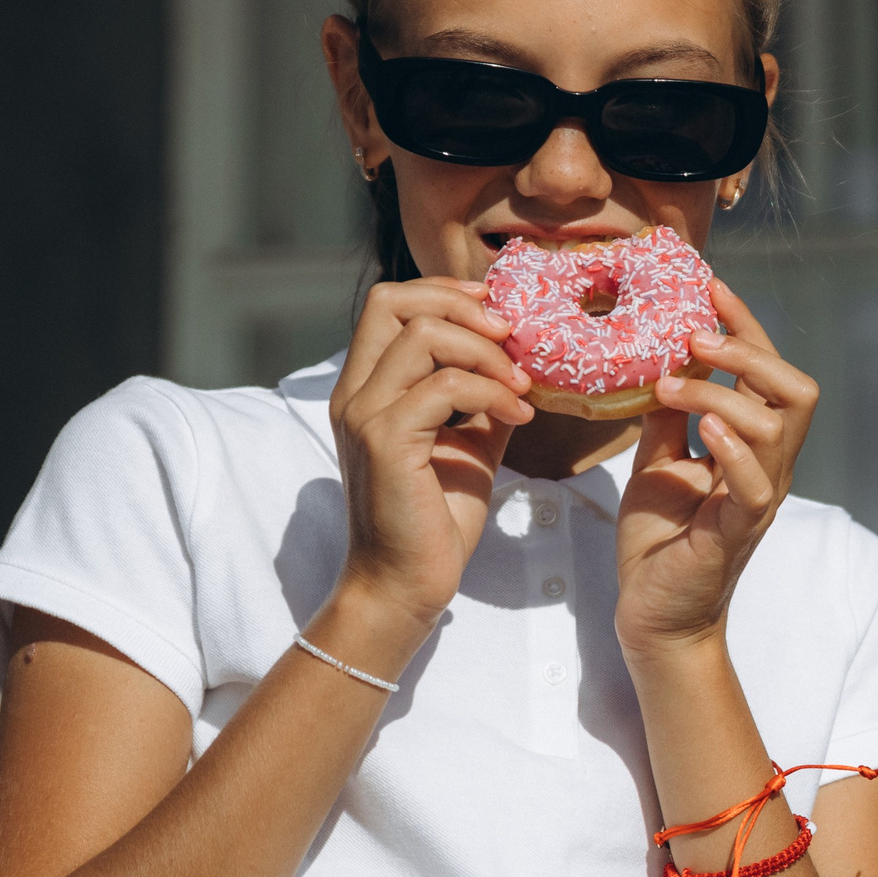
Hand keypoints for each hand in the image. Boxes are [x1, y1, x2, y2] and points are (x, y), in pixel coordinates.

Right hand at [329, 278, 535, 638]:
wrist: (407, 583)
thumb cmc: (436, 516)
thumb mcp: (468, 441)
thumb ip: (482, 396)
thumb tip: (522, 358)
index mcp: (368, 387)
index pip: (389, 303)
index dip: (445, 294)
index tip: (498, 313)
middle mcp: (355, 392)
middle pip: (393, 301)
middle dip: (464, 307)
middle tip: (513, 337)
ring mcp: (363, 413)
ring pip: (422, 335)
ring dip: (487, 352)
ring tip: (522, 385)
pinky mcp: (384, 440)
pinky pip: (445, 385)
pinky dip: (493, 392)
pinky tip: (519, 419)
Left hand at [613, 282, 816, 658]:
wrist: (654, 617)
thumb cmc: (660, 543)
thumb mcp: (656, 461)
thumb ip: (667, 416)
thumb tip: (654, 359)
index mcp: (753, 446)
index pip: (768, 371)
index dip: (746, 325)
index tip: (709, 287)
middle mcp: (769, 467)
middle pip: (797, 390)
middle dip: (751, 351)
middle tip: (695, 336)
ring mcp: (759, 499)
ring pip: (777, 427)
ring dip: (722, 395)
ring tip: (669, 386)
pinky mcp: (739, 532)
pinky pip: (757, 485)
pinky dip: (733, 450)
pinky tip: (702, 430)